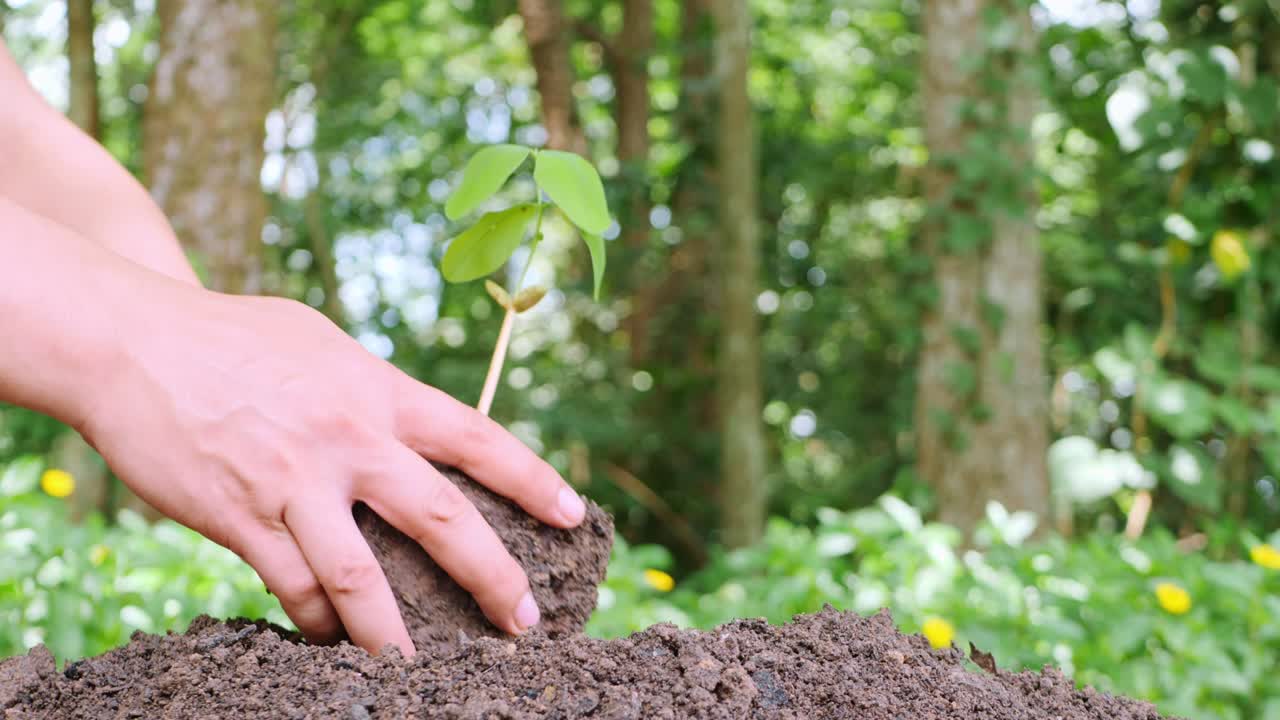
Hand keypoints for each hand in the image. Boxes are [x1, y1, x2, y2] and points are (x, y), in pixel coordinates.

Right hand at [75, 285, 585, 655]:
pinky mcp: (241, 518)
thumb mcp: (324, 345)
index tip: (573, 515)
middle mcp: (350, 439)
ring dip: (398, 635)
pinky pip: (294, 589)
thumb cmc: (233, 336)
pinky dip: (318, 624)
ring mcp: (296, 482)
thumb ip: (373, 390)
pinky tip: (332, 641)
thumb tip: (412, 428)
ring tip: (426, 672)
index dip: (532, 479)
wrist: (131, 341)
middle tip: (525, 620)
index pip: (477, 437)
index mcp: (378, 392)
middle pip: (444, 519)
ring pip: (363, 579)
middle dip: (494, 577)